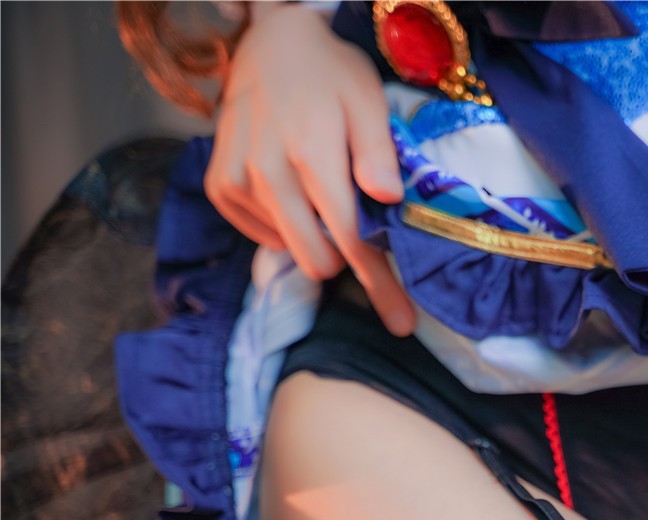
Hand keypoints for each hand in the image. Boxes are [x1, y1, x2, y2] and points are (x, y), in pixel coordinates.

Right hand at [205, 3, 416, 335]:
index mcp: (311, 152)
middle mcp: (267, 172)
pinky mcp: (220, 186)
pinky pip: (263, 235)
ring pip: (293, 249)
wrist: (271, 43)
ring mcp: (237, 180)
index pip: (351, 237)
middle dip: (354, 270)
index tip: (400, 320)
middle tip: (379, 263)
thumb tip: (386, 199)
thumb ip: (377, 153)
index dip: (378, 283)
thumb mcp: (367, 101)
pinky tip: (301, 198)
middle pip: (318, 257)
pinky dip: (289, 228)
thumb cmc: (330, 74)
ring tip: (332, 200)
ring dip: (320, 241)